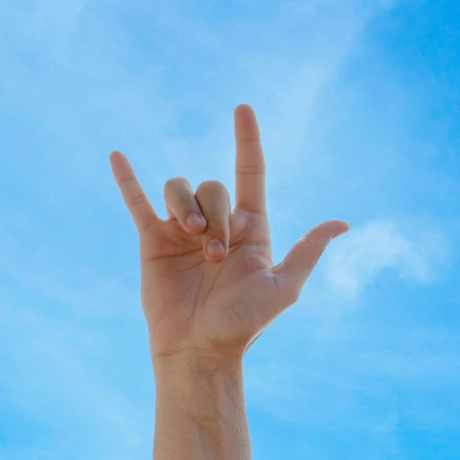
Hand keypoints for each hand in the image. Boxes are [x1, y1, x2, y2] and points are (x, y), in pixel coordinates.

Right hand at [110, 104, 348, 362]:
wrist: (198, 350)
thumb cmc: (242, 325)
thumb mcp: (282, 288)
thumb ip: (306, 252)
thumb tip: (342, 222)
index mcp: (250, 230)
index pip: (250, 174)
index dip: (247, 141)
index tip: (243, 109)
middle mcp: (216, 225)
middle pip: (213, 186)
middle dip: (215, 213)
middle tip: (217, 255)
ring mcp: (181, 231)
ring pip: (179, 188)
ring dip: (186, 207)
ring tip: (192, 240)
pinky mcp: (153, 242)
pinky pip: (138, 202)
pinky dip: (128, 180)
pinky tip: (117, 156)